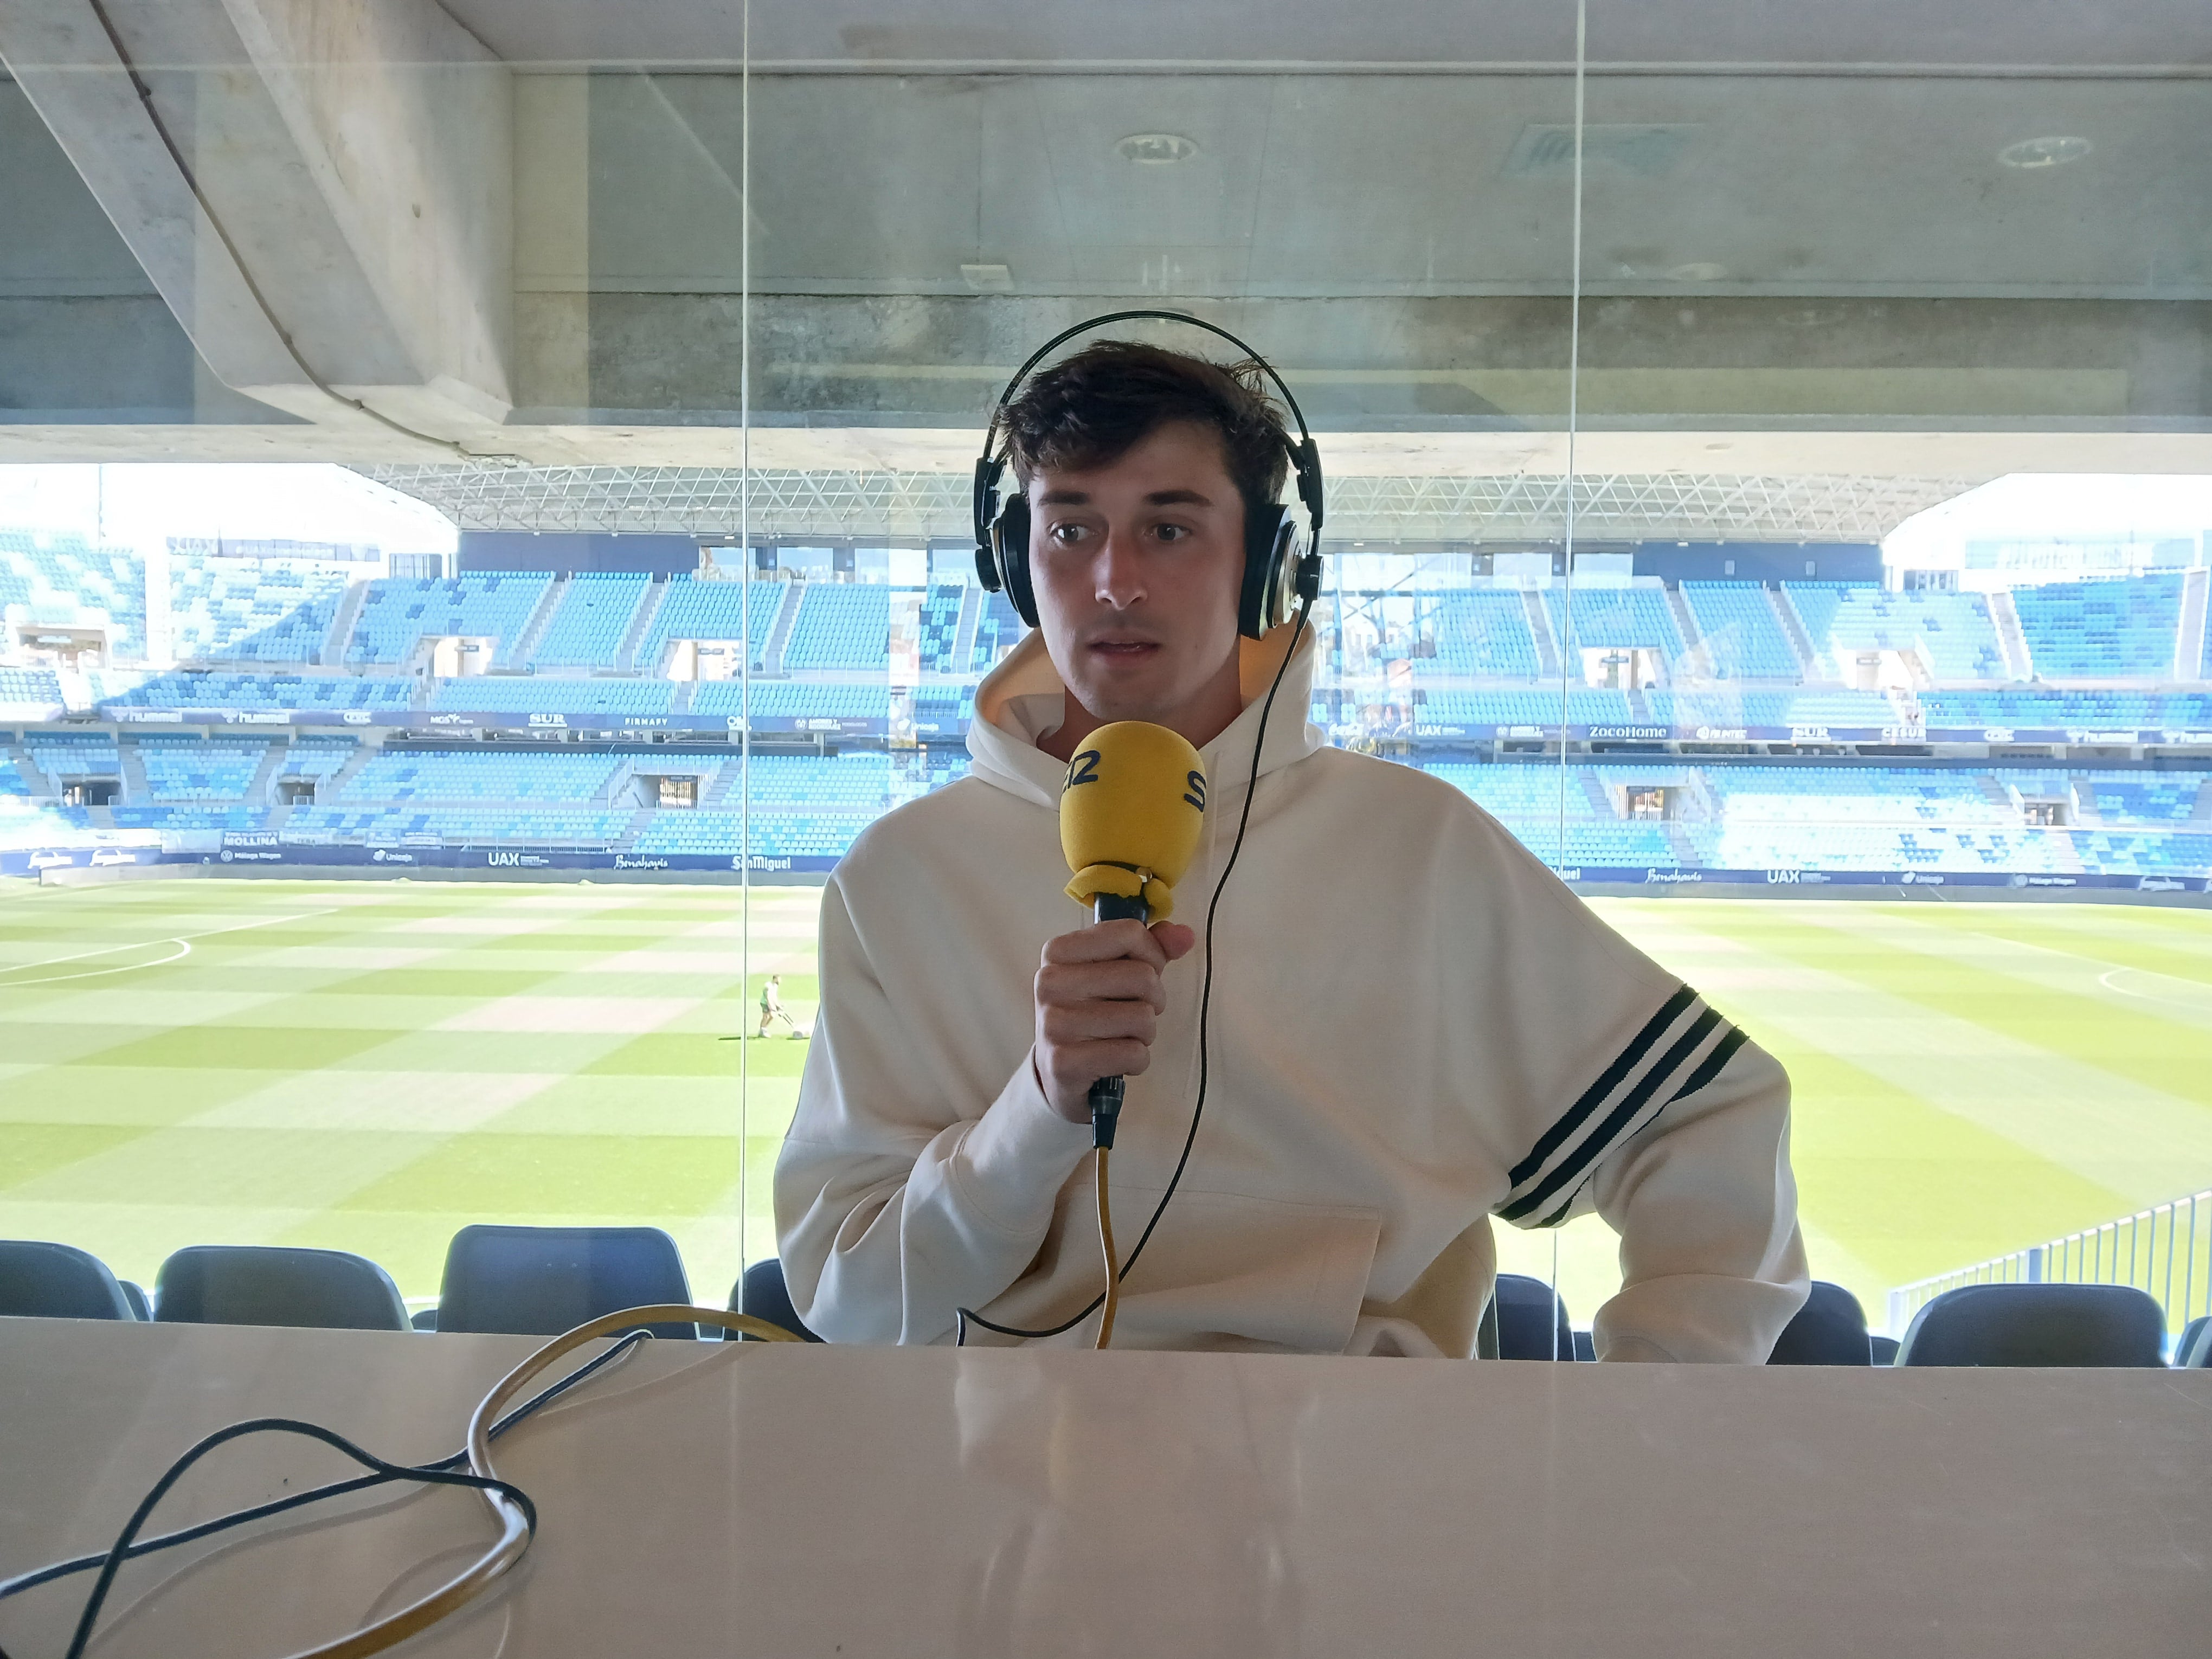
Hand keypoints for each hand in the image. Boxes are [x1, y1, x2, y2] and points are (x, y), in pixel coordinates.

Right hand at [1033, 918, 1196, 1123]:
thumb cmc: (1092, 1014)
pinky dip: (1137, 1060)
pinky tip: (1116, 1061)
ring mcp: (1053, 1023)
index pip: (1128, 933)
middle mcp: (1049, 983)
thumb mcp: (1116, 973)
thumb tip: (1185, 936)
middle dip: (1152, 999)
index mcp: (1058, 951)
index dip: (1152, 955)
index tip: (1142, 973)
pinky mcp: (1064, 1062)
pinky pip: (1133, 1054)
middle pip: (1142, 976)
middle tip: (1132, 1013)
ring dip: (1145, 1033)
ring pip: (1143, 1017)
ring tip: (1121, 1036)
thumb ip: (1151, 949)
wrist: (1057, 1073)